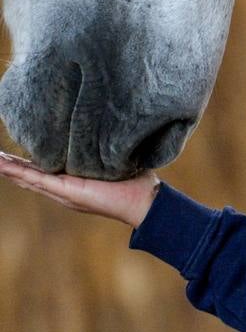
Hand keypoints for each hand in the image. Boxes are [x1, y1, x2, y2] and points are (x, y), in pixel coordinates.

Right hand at [0, 152, 160, 227]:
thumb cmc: (135, 182)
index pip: (44, 168)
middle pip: (30, 175)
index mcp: (73, 179)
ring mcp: (62, 190)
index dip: (26, 162)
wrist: (144, 201)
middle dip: (11, 166)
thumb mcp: (113, 161)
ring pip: (28, 177)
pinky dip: (17, 172)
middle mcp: (64, 187)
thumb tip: (106, 130)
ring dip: (9, 168)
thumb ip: (104, 150)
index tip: (11, 153)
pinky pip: (36, 179)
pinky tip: (1, 165)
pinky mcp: (66, 190)